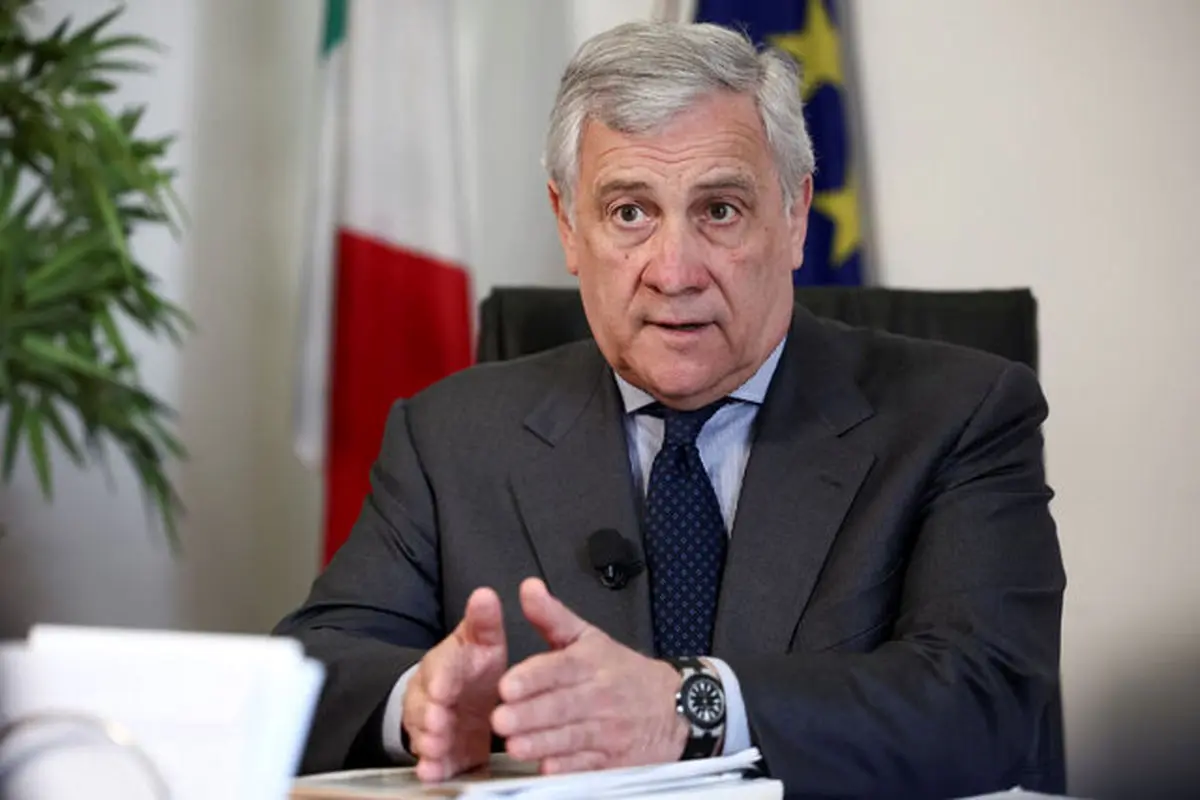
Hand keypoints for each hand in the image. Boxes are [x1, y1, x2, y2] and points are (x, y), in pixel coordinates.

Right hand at [403, 587, 506, 781]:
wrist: (460, 697)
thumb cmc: (473, 666)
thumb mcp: (482, 640)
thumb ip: (484, 622)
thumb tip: (485, 593)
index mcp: (447, 665)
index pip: (441, 668)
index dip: (441, 678)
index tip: (443, 689)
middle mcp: (432, 694)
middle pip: (424, 704)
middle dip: (430, 714)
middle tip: (438, 723)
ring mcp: (433, 724)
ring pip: (424, 733)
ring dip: (429, 742)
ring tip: (436, 748)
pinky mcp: (441, 751)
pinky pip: (432, 761)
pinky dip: (431, 767)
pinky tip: (432, 772)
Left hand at [491, 578, 687, 773]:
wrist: (674, 706)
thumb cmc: (622, 672)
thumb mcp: (590, 637)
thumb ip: (553, 616)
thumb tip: (528, 589)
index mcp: (591, 662)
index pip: (560, 668)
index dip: (533, 677)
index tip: (507, 685)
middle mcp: (600, 695)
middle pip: (562, 705)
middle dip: (530, 714)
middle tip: (500, 719)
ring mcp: (609, 729)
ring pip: (572, 737)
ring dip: (542, 743)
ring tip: (515, 746)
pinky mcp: (615, 759)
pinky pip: (590, 765)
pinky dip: (569, 768)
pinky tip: (547, 769)